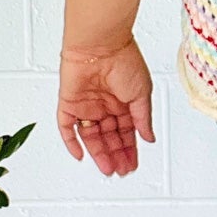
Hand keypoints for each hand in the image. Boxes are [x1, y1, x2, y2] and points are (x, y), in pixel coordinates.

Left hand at [57, 38, 155, 176]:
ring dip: (99, 153)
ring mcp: (86, 105)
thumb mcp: (142, 94)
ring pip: (91, 136)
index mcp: (123, 101)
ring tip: (107, 168)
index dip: (130, 149)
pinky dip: (71, 142)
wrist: (100, 46)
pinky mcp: (69, 103)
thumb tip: (149, 137)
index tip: (132, 163)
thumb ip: (143, 119)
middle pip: (109, 137)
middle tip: (121, 170)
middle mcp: (105, 105)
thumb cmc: (123, 60)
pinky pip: (67, 126)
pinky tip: (80, 155)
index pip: (126, 131)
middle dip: (116, 155)